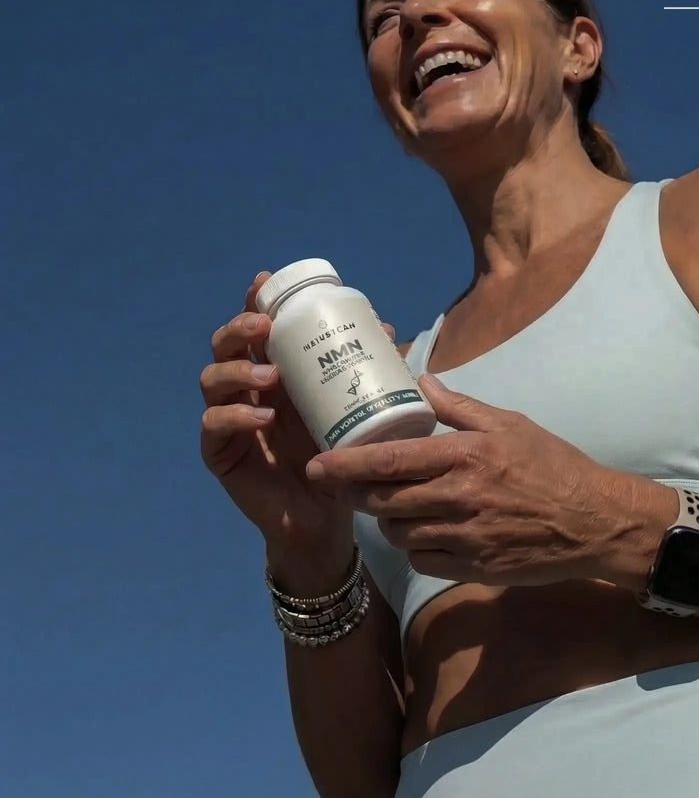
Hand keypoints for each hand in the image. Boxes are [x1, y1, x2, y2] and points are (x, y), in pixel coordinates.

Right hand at [199, 271, 397, 565]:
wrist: (324, 516)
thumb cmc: (336, 455)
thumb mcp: (349, 409)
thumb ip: (361, 372)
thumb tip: (387, 327)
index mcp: (273, 371)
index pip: (254, 329)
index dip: (253, 302)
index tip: (263, 281)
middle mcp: (245, 389)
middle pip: (224, 345)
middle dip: (239, 327)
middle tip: (265, 326)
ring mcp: (229, 419)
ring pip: (212, 379)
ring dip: (238, 369)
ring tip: (271, 375)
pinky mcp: (220, 453)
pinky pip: (213, 426)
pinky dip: (235, 415)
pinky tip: (262, 416)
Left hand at [305, 374, 637, 585]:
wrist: (594, 522)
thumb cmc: (553, 466)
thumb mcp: (510, 424)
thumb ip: (460, 407)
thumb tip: (421, 381)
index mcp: (466, 455)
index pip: (390, 462)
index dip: (346, 465)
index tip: (316, 465)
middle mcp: (459, 498)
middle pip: (384, 500)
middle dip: (356, 494)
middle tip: (343, 486)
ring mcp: (466, 538)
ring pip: (399, 533)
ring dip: (387, 520)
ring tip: (390, 505)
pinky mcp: (474, 568)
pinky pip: (424, 561)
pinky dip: (416, 547)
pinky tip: (425, 533)